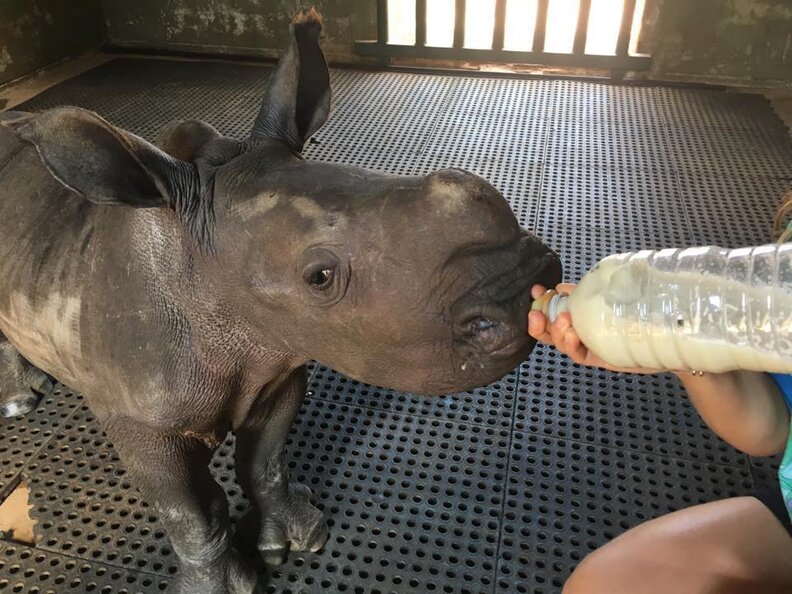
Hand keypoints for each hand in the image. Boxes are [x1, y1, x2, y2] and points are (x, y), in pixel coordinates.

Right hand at [527, 283, 660, 374]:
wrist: (663, 337)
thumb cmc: (636, 315)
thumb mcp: (610, 296)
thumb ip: (587, 290)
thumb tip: (562, 286)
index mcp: (580, 314)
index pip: (553, 309)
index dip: (541, 302)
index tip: (536, 291)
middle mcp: (580, 330)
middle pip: (549, 329)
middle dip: (538, 322)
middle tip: (536, 314)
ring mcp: (588, 344)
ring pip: (560, 342)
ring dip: (555, 331)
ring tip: (562, 320)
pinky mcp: (598, 358)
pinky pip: (577, 354)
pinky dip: (570, 345)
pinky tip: (571, 336)